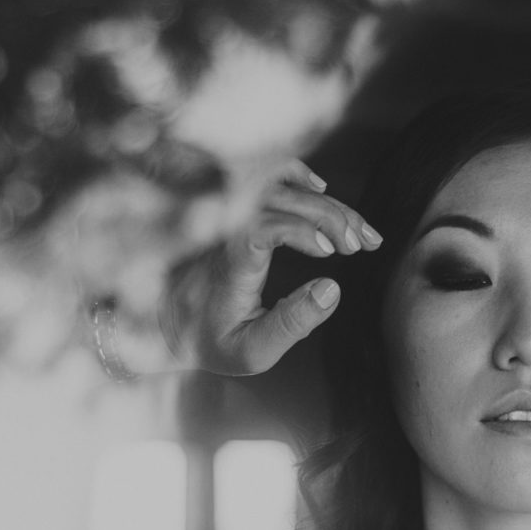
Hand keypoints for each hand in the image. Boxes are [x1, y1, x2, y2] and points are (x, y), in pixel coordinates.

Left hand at [162, 158, 380, 375]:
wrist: (168, 322)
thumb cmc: (212, 341)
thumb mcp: (252, 352)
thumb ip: (292, 324)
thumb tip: (332, 288)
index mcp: (230, 265)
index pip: (260, 227)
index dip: (299, 230)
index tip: (331, 253)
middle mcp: (227, 231)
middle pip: (280, 200)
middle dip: (330, 217)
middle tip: (363, 245)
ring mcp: (228, 215)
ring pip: (279, 188)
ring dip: (327, 205)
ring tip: (361, 233)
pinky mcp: (233, 209)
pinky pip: (263, 177)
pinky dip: (297, 177)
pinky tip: (324, 192)